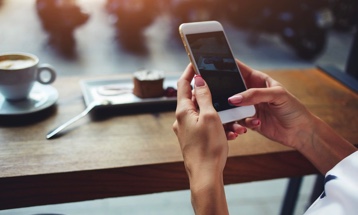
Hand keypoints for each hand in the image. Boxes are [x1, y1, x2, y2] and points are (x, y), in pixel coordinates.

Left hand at [173, 63, 229, 214]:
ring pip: (201, 113)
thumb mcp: (210, 117)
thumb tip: (197, 80)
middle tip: (218, 88)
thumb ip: (203, 96)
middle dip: (207, 92)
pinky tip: (227, 130)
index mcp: (183, 111)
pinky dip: (215, 123)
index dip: (189, 71)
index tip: (195, 62)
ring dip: (215, 111)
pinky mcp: (192, 139)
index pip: (182, 84)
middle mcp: (181, 119)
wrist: (205, 175)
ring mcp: (186, 130)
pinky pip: (203, 125)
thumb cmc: (208, 148)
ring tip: (230, 118)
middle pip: (192, 98)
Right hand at [227, 60, 314, 148]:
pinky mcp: (247, 120)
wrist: (299, 131)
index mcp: (257, 79)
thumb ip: (254, 95)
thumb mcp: (277, 95)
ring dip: (232, 112)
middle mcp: (250, 92)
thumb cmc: (293, 108)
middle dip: (224, 91)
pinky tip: (255, 123)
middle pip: (230, 88)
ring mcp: (248, 106)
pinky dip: (241, 123)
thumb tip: (233, 99)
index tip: (213, 66)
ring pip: (230, 106)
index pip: (238, 68)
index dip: (226, 65)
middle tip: (219, 95)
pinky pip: (236, 121)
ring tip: (242, 115)